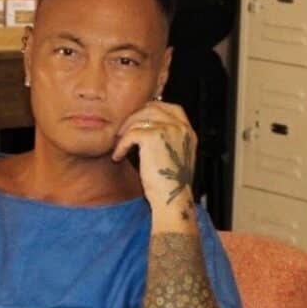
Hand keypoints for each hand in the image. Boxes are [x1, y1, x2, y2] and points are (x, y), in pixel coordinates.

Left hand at [112, 101, 197, 222]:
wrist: (171, 199)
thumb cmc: (170, 185)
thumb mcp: (173, 158)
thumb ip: (167, 141)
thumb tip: (144, 130)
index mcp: (188, 133)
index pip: (172, 108)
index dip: (152, 109)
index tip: (138, 117)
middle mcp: (181, 128)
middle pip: (152, 108)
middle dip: (134, 117)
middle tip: (122, 131)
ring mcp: (169, 130)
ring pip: (139, 119)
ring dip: (125, 131)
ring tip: (119, 144)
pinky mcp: (154, 137)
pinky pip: (131, 134)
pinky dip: (121, 145)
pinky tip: (118, 156)